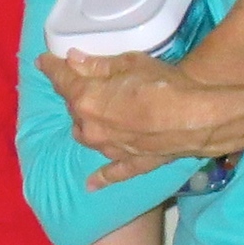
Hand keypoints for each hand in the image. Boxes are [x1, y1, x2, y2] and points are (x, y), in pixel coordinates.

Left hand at [40, 50, 240, 185]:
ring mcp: (109, 149)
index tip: (44, 61)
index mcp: (86, 99)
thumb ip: (98, 64)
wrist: (199, 118)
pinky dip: (99, 177)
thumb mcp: (130, 63)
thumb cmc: (165, 84)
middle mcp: (90, 127)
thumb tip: (73, 60)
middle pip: (73, 108)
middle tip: (83, 81)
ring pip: (86, 136)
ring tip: (93, 113)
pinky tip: (91, 184)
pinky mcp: (130, 163)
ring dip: (85, 124)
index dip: (51, 67)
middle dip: (75, 93)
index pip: (61, 79)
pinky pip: (110, 172)